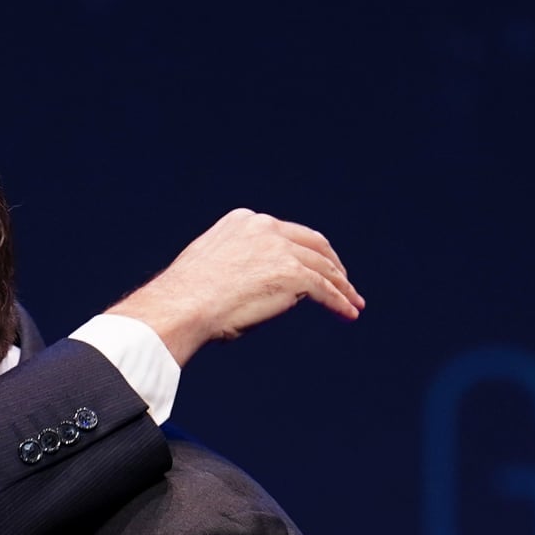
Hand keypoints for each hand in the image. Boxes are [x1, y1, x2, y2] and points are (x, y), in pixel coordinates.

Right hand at [105, 208, 362, 364]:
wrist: (182, 306)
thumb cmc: (185, 298)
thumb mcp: (211, 267)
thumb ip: (235, 266)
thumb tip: (247, 287)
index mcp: (244, 221)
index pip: (285, 232)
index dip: (303, 250)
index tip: (312, 265)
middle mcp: (266, 228)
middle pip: (313, 243)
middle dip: (331, 262)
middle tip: (342, 281)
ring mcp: (281, 250)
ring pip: (324, 267)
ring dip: (342, 286)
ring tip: (352, 303)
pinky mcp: (293, 274)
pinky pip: (325, 290)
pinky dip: (339, 302)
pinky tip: (347, 313)